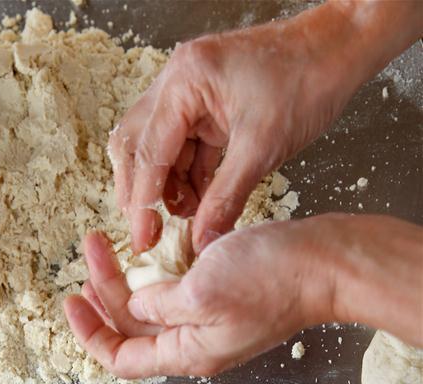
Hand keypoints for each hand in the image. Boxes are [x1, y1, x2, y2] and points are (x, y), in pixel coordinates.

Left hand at [64, 215, 422, 378]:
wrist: (325, 264)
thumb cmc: (271, 279)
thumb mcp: (200, 291)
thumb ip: (158, 304)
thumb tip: (136, 303)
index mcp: (187, 352)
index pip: (122, 358)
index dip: (91, 333)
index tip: (71, 300)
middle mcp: (195, 344)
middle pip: (133, 328)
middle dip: (104, 293)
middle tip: (89, 252)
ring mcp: (211, 322)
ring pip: (152, 308)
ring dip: (125, 281)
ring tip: (105, 250)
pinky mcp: (224, 299)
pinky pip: (177, 293)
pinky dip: (154, 275)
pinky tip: (147, 252)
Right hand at [109, 1, 422, 255]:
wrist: (337, 51)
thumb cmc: (306, 80)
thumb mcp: (262, 149)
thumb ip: (225, 198)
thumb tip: (201, 241)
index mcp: (185, 81)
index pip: (147, 152)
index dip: (142, 202)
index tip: (142, 240)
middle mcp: (177, 82)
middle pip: (136, 146)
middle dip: (143, 193)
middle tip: (152, 233)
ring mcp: (189, 93)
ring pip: (157, 150)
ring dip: (167, 188)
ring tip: (189, 216)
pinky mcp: (205, 107)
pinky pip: (182, 149)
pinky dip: (187, 178)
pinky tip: (200, 202)